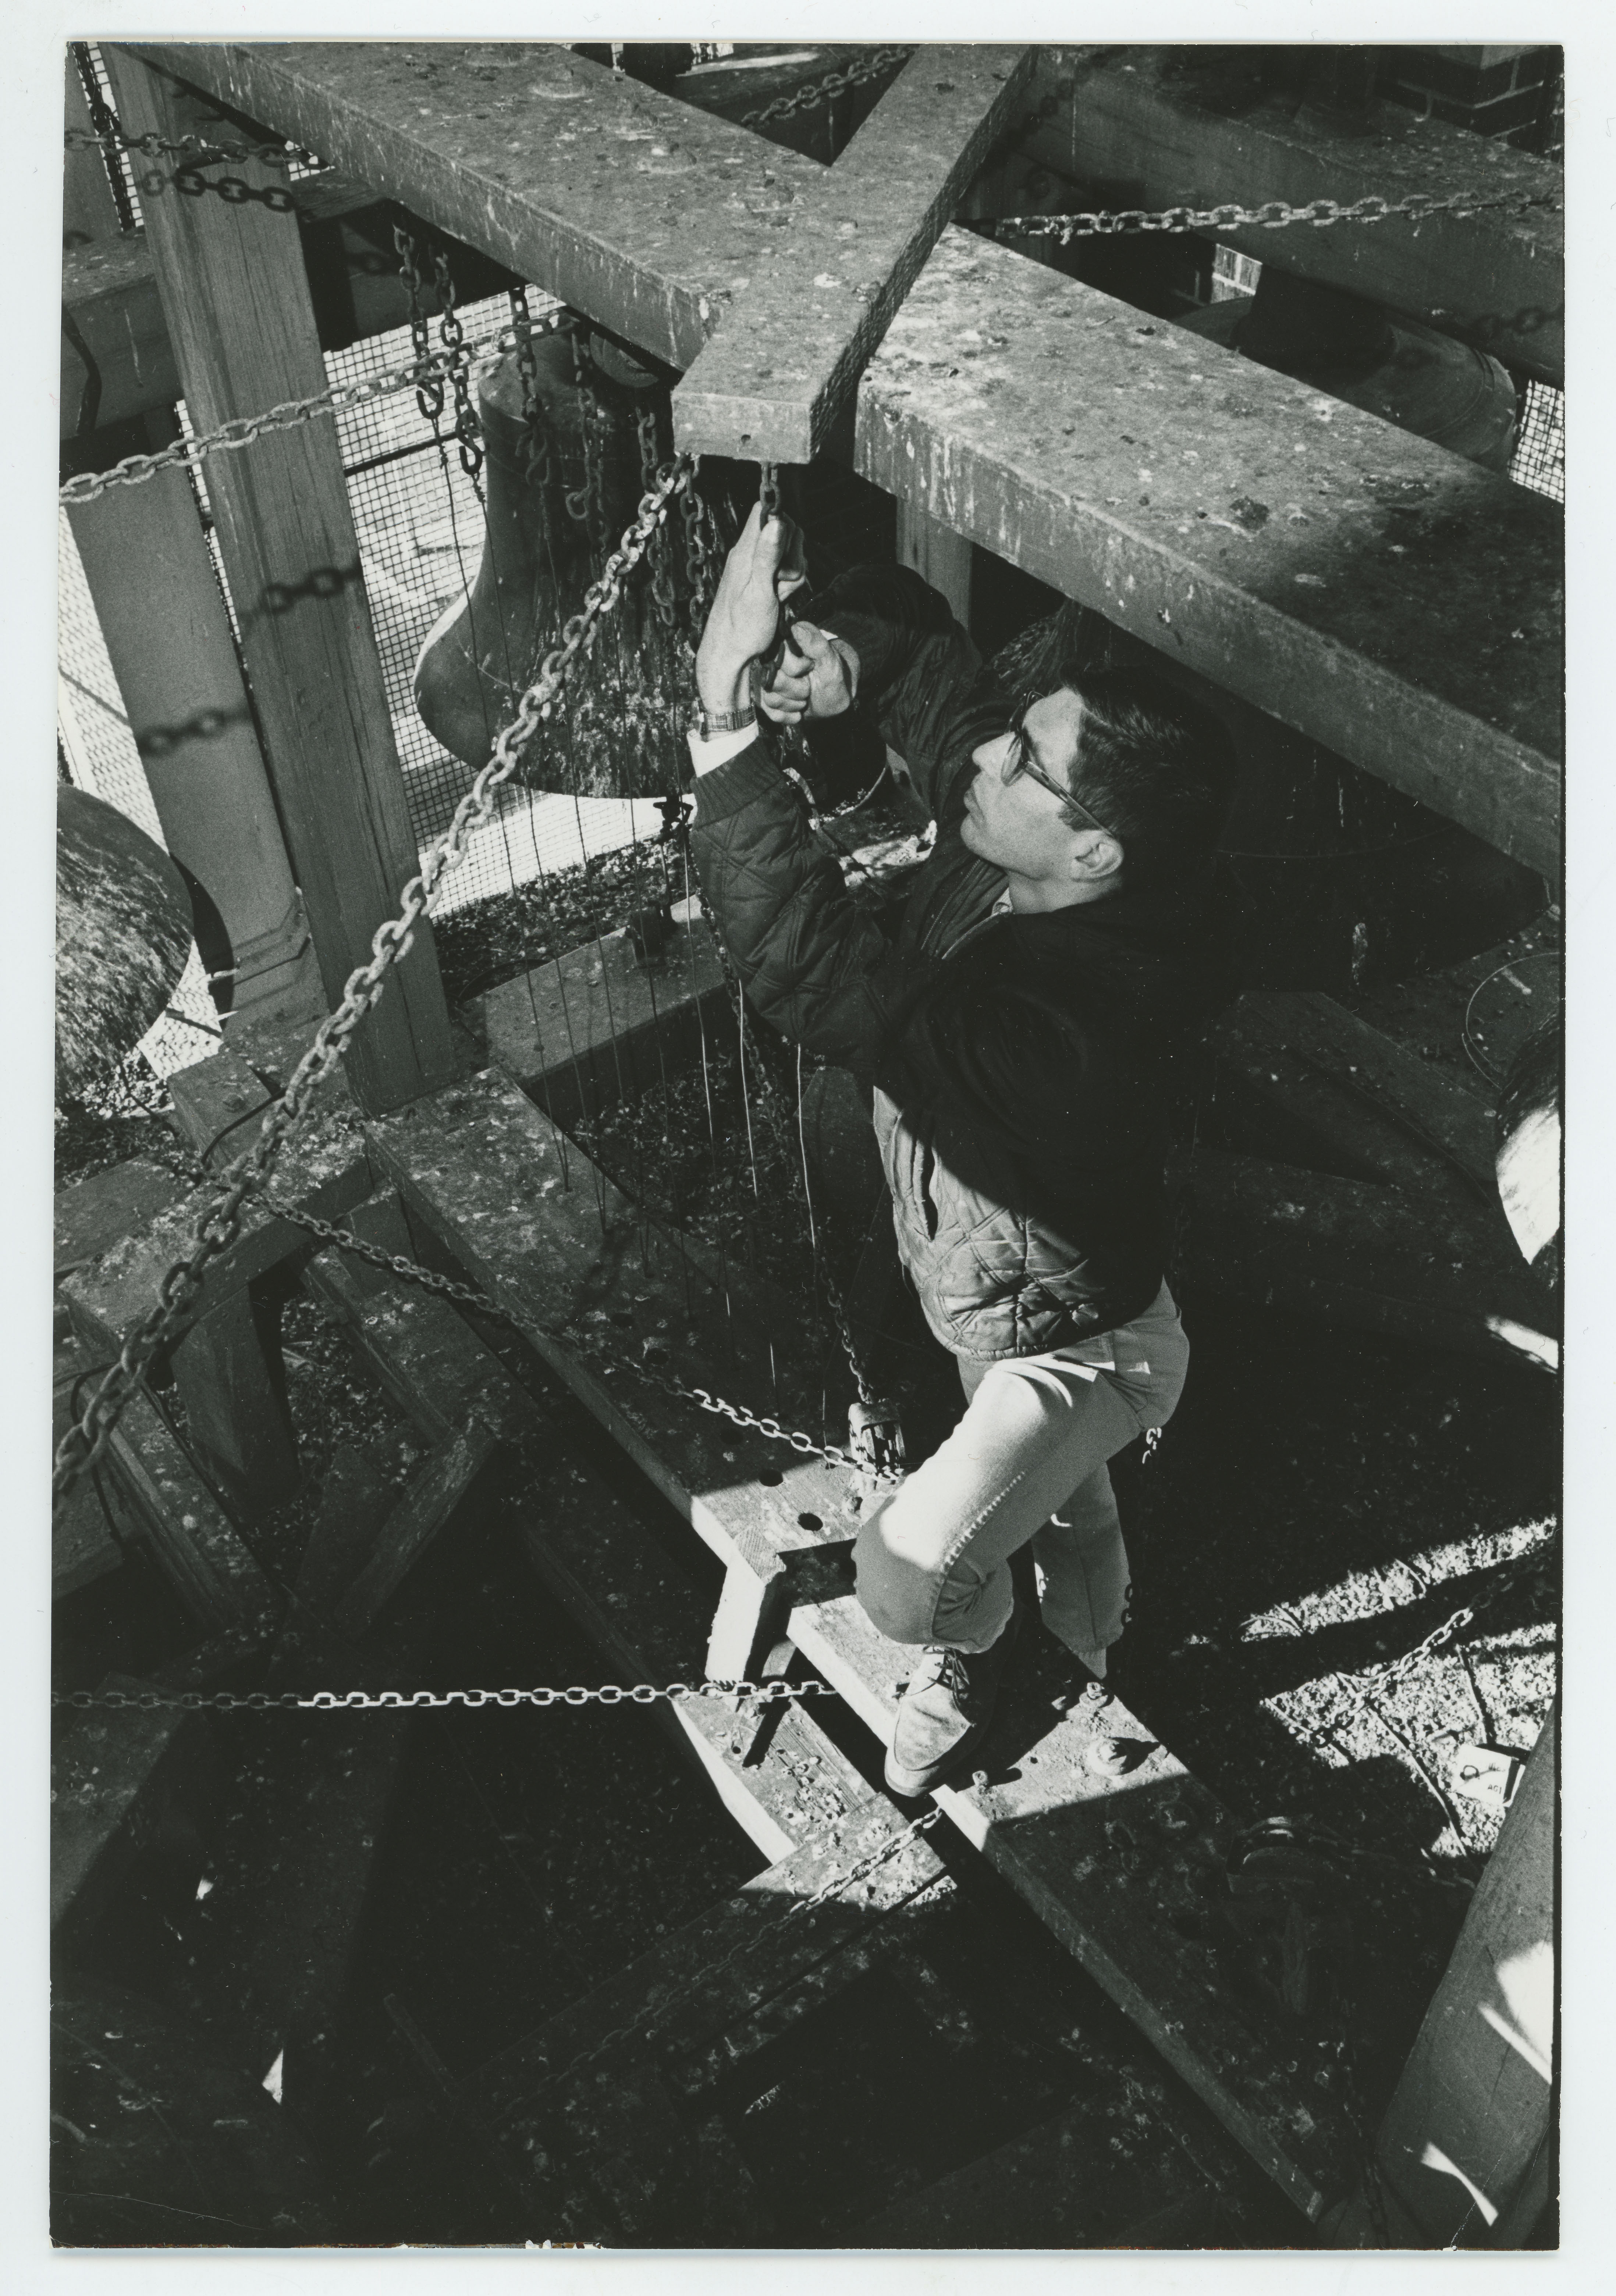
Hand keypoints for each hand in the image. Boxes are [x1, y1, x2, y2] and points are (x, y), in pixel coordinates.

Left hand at [696, 501, 809, 715]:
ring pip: (788, 552)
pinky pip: (784, 571)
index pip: (764, 511)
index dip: (782, 522)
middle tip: (782, 582)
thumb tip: (776, 520)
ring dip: (793, 573)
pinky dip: (788, 584)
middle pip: (784, 530)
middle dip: (793, 554)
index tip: (785, 550)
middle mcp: (748, 554)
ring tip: (778, 594)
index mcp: (744, 551)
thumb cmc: (741, 629)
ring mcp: (754, 567)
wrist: (729, 655)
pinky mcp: (761, 580)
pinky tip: (778, 599)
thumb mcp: (758, 592)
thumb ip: (768, 555)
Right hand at [759, 621, 857, 724]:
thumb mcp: (829, 659)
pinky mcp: (764, 699)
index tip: (810, 667)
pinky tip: (799, 710)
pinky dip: (789, 715)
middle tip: (809, 685)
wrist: (831, 698)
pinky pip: (771, 713)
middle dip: (797, 689)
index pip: (779, 658)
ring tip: (805, 697)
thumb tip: (796, 628)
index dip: (797, 668)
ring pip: (770, 699)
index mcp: (785, 644)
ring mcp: (765, 680)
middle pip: (773, 681)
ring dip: (794, 703)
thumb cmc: (832, 675)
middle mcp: (770, 661)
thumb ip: (815, 643)